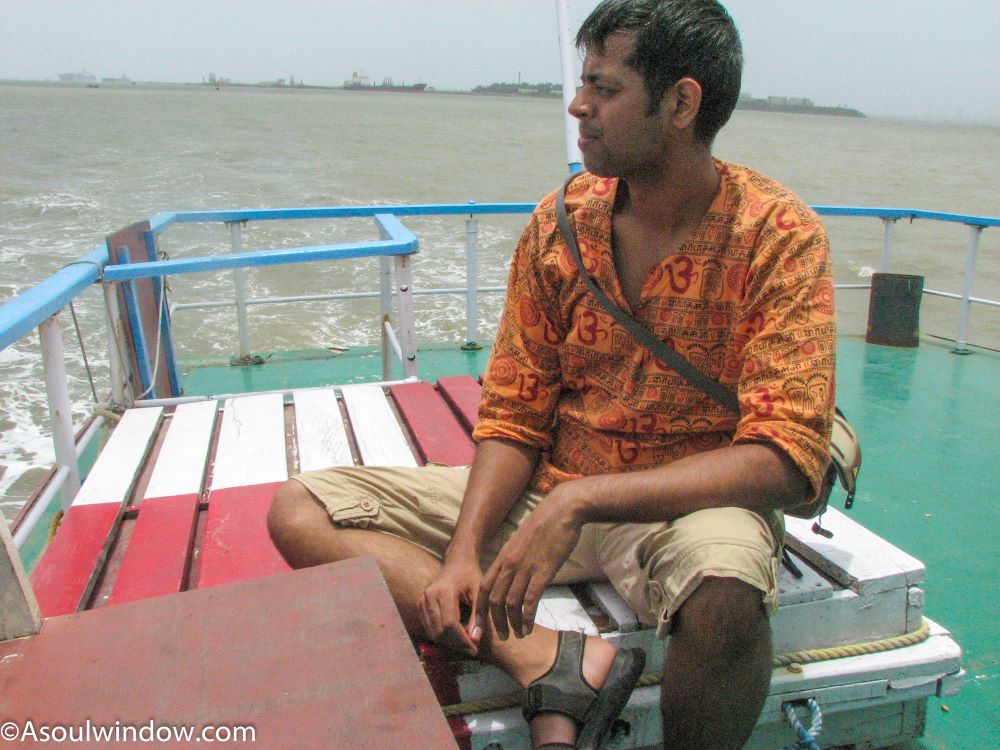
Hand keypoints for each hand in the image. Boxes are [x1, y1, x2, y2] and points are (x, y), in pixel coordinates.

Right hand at [418, 556, 483, 656]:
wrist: (457, 562)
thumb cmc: (470, 575)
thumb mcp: (479, 592)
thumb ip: (479, 616)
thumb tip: (475, 640)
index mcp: (444, 592)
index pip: (449, 624)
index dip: (462, 640)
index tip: (475, 649)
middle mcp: (428, 597)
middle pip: (439, 631)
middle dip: (456, 644)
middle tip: (472, 649)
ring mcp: (422, 601)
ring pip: (433, 632)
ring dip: (449, 643)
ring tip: (465, 644)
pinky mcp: (420, 605)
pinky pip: (429, 628)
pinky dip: (441, 636)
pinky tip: (455, 636)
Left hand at [476, 490, 582, 639]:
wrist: (562, 510)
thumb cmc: (546, 524)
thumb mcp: (523, 541)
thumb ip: (516, 558)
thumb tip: (514, 574)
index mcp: (503, 556)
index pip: (484, 586)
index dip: (480, 608)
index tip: (482, 623)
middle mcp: (509, 563)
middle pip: (493, 599)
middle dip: (495, 621)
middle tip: (502, 636)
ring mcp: (525, 568)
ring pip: (510, 603)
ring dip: (512, 623)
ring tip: (517, 635)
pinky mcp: (542, 571)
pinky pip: (529, 600)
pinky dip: (527, 618)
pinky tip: (528, 627)